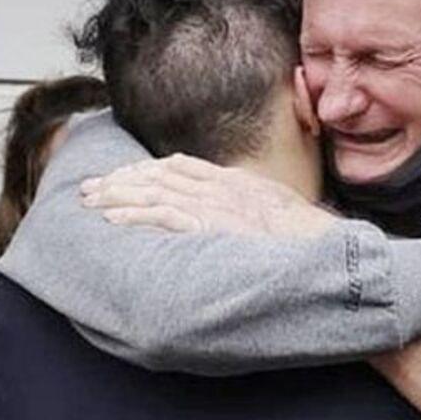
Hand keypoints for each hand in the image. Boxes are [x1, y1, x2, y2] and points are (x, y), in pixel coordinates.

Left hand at [79, 155, 335, 238]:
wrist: (332, 253)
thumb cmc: (310, 243)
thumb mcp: (277, 215)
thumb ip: (250, 210)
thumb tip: (232, 221)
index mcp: (236, 182)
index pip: (179, 166)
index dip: (145, 171)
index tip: (120, 177)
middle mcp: (222, 186)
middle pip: (159, 173)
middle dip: (120, 178)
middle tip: (88, 187)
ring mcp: (218, 204)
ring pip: (154, 191)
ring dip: (117, 195)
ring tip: (89, 200)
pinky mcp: (214, 225)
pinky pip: (165, 215)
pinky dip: (135, 215)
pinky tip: (111, 219)